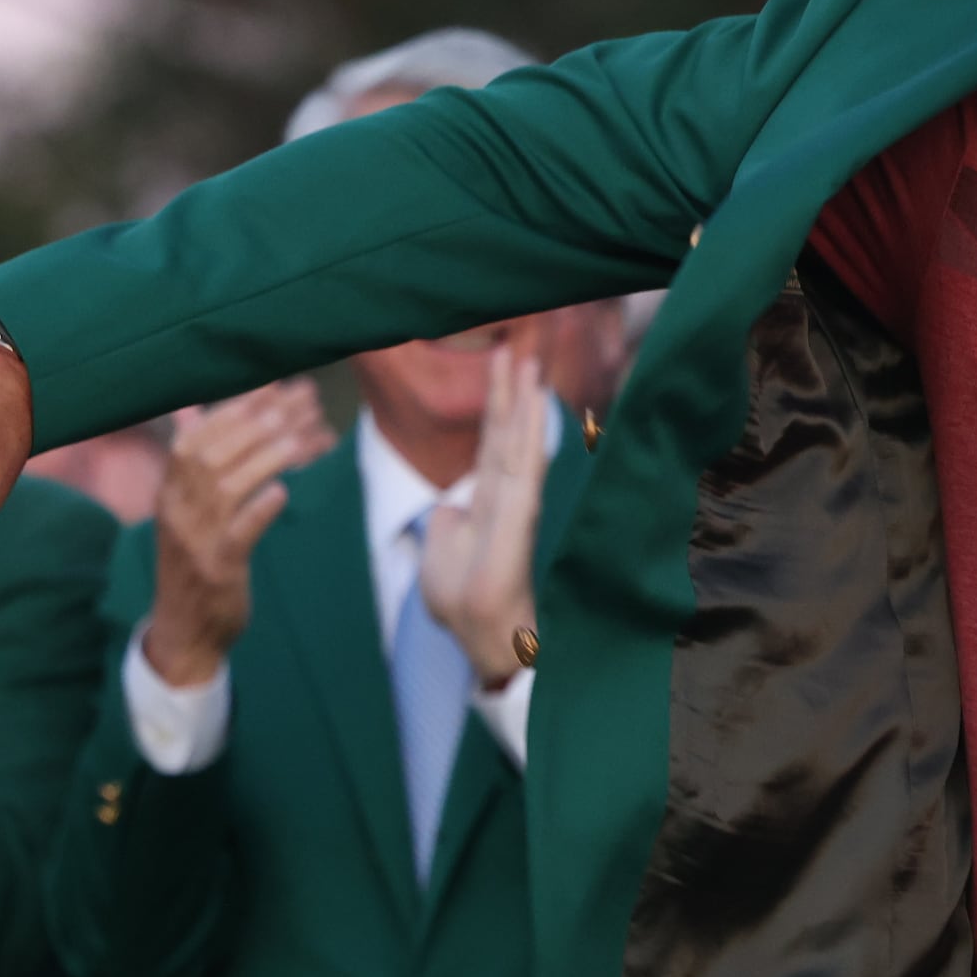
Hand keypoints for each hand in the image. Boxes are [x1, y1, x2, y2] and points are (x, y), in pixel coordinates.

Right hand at [142, 382, 333, 688]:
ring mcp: (195, 542)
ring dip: (262, 459)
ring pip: (224, 489)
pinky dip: (259, 510)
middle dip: (253, 424)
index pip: (191, 440)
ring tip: (297, 440)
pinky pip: (238, 535)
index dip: (230, 410)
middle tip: (296, 403)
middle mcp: (175, 513)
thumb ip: (191, 463)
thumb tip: (189, 410)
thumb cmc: (194, 563)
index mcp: (168, 494)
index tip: (270, 386)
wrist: (184, 633)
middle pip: (207, 457)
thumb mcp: (185, 511)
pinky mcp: (217, 570)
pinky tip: (283, 492)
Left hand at [418, 347, 550, 687]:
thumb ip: (448, 522)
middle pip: (505, 432)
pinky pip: (525, 461)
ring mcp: (515, 501)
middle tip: (518, 345)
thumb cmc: (460, 600)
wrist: (476, 631)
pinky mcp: (520, 512)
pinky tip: (534, 399)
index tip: (500, 365)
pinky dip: (530, 428)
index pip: (490, 443)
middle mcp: (504, 494)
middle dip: (510, 390)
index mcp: (484, 501)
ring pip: (518, 439)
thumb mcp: (441, 549)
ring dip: (523, 399)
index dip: (494, 405)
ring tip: (528, 359)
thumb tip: (448, 507)